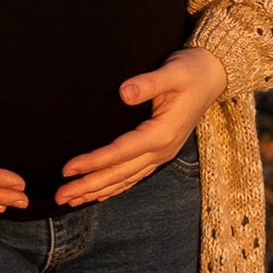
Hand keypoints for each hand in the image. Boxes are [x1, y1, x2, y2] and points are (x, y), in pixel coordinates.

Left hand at [57, 43, 225, 207]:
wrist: (213, 76)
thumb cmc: (191, 71)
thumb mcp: (173, 72)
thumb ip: (149, 82)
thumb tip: (124, 92)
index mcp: (162, 133)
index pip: (120, 153)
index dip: (93, 162)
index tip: (68, 168)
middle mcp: (162, 150)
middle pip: (119, 174)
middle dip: (88, 186)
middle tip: (59, 196)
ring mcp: (162, 155)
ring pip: (125, 180)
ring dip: (97, 191)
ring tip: (71, 200)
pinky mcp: (161, 152)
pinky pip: (134, 177)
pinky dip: (114, 188)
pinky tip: (98, 194)